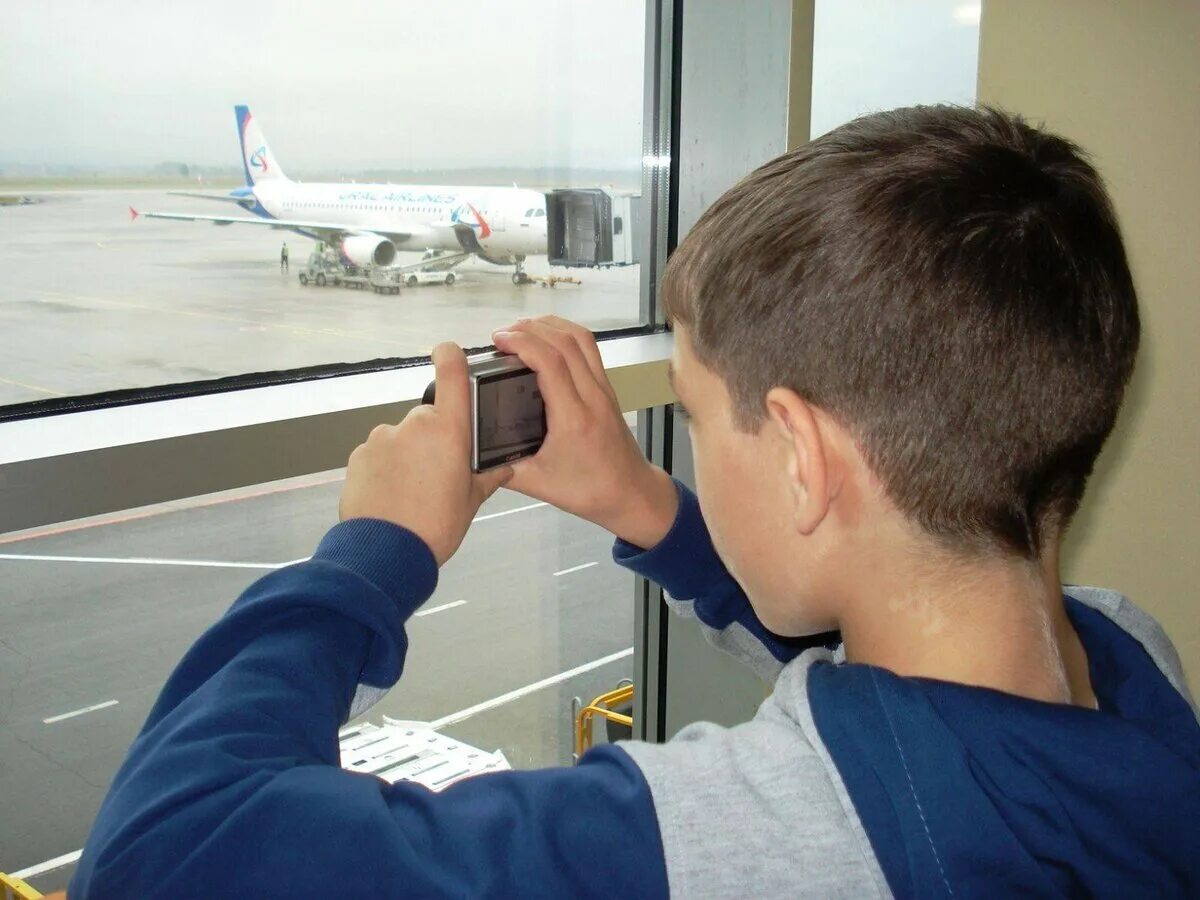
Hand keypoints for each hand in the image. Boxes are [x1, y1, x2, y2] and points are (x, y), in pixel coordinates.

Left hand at [338, 343, 511, 564]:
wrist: (384, 553)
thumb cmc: (434, 527)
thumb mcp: (471, 502)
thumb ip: (488, 477)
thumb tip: (505, 468)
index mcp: (449, 430)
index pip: (450, 371)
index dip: (449, 354)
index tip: (448, 351)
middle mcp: (414, 425)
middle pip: (428, 419)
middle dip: (433, 439)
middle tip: (438, 475)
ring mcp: (382, 438)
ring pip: (401, 438)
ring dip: (408, 456)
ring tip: (412, 492)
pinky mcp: (359, 455)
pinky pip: (378, 454)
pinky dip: (386, 469)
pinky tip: (393, 496)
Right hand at [491, 316, 677, 548]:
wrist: (631, 493)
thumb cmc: (589, 490)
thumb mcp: (537, 484)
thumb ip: (502, 468)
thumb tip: (471, 451)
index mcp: (573, 417)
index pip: (550, 362)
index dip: (522, 342)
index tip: (499, 340)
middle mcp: (592, 396)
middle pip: (565, 342)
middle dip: (530, 328)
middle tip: (502, 334)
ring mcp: (604, 389)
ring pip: (581, 339)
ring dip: (550, 325)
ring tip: (522, 329)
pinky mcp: (607, 389)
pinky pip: (589, 349)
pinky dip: (566, 334)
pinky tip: (548, 339)